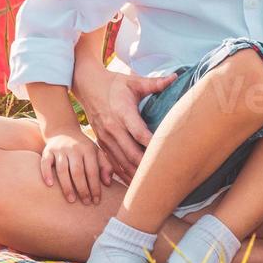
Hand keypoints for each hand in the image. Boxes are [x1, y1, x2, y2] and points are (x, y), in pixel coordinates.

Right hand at [39, 129, 111, 204]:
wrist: (63, 129)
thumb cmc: (83, 146)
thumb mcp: (96, 152)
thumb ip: (105, 166)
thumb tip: (108, 183)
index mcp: (88, 150)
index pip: (92, 171)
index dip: (95, 187)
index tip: (96, 201)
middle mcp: (74, 149)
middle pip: (78, 172)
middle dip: (82, 189)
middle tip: (85, 203)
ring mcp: (60, 150)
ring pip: (62, 169)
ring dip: (67, 186)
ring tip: (71, 200)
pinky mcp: (47, 151)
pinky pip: (45, 163)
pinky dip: (46, 173)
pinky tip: (50, 185)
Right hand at [71, 65, 175, 183]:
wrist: (87, 85)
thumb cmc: (114, 83)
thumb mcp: (133, 81)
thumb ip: (155, 83)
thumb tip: (175, 77)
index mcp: (123, 112)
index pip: (139, 132)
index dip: (152, 144)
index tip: (166, 152)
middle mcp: (113, 128)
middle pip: (131, 152)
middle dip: (145, 165)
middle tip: (162, 175)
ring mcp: (105, 137)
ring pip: (121, 161)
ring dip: (134, 174)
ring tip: (149, 185)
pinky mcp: (101, 142)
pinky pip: (112, 162)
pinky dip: (122, 174)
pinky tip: (132, 183)